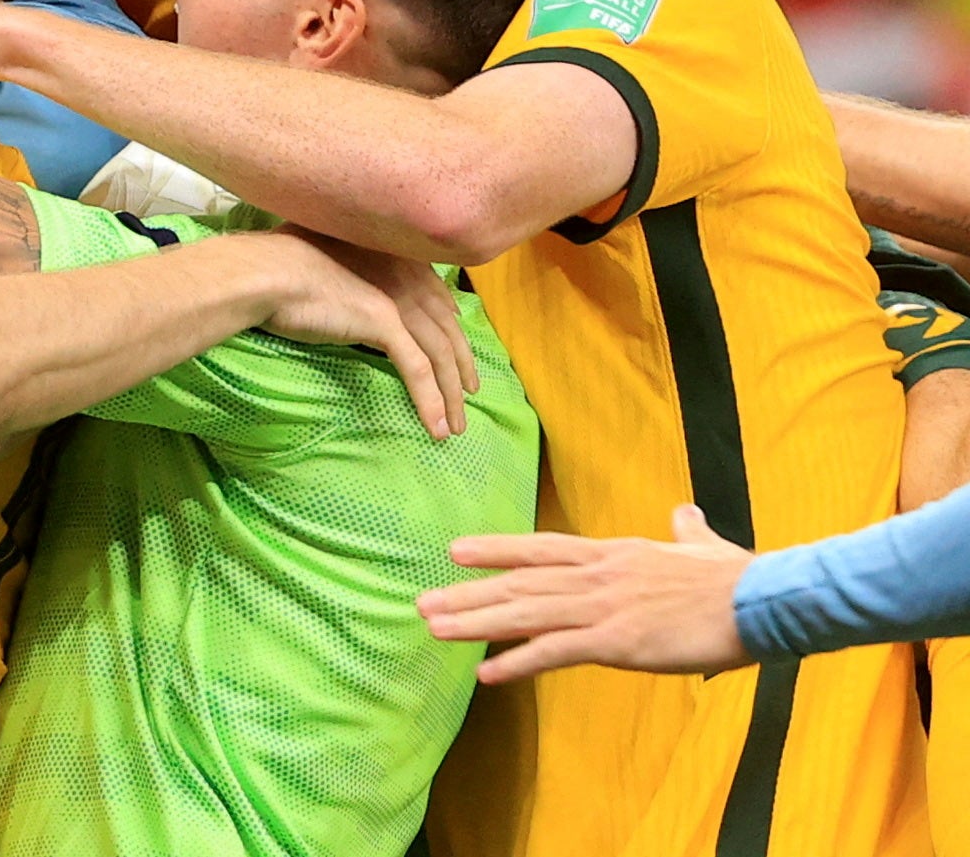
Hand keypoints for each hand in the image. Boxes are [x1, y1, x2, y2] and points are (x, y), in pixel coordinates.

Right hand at [255, 232, 475, 438]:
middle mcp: (400, 274)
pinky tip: (436, 427)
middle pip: (444, 329)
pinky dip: (430, 400)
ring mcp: (396, 299)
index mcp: (387, 256)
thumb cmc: (274, 267)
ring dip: (450, 394)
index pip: (433, 294)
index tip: (456, 343)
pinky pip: (418, 370)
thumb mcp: (317, 265)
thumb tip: (334, 290)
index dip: (449, 322)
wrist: (264, 273)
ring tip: (455, 425)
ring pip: (438, 354)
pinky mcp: (386, 323)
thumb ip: (339, 275)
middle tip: (469, 391)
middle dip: (461, 364)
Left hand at [417, 503, 752, 682]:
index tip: (456, 552)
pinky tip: (486, 672)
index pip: (541, 548)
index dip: (496, 550)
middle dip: (469, 593)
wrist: (763, 599)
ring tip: (434, 628)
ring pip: (525, 612)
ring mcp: (604, 607)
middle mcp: (598, 575)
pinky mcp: (617, 641)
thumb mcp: (703, 546)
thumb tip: (684, 513)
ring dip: (476, 622)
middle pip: (520, 583)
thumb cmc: (738, 577)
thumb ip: (685, 532)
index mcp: (612, 554)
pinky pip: (555, 652)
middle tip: (422, 602)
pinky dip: (517, 661)